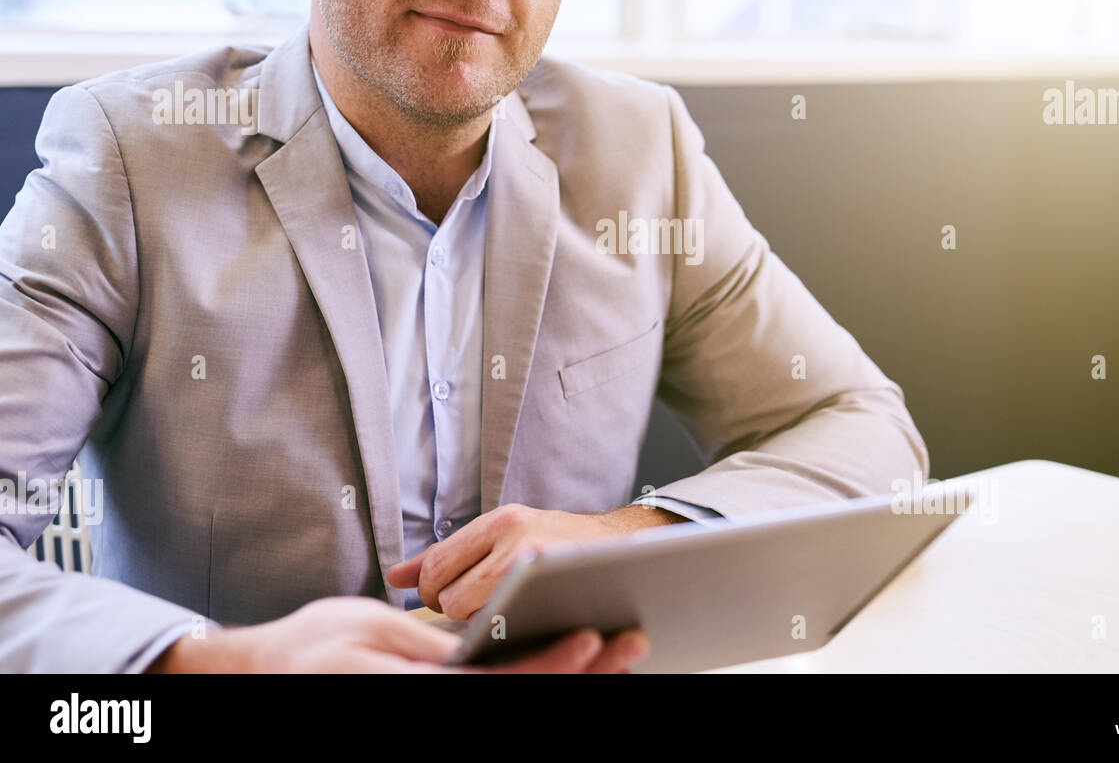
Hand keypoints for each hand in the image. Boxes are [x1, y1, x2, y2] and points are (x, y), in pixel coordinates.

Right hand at [147, 596, 649, 672]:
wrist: (259, 679)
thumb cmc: (308, 649)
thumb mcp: (371, 631)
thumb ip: (433, 646)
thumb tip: (490, 644)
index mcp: (422, 692)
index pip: (504, 685)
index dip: (555, 663)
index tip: (595, 637)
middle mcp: (435, 710)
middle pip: (526, 701)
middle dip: (586, 675)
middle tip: (633, 641)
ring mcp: (435, 713)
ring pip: (516, 707)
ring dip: (572, 681)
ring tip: (619, 651)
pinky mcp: (434, 709)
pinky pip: (492, 702)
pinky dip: (536, 681)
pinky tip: (571, 664)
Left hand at [386, 503, 687, 618]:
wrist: (622, 546)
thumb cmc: (555, 543)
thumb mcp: (503, 536)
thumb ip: (450, 554)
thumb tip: (396, 576)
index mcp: (499, 521)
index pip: (437, 565)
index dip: (434, 592)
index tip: (450, 598)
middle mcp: (515, 534)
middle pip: (449, 593)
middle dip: (452, 609)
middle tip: (475, 609)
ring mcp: (535, 562)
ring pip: (471, 611)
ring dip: (478, 620)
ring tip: (501, 612)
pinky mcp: (553, 584)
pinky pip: (503, 622)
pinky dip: (503, 626)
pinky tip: (518, 618)